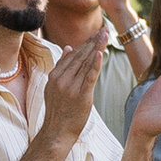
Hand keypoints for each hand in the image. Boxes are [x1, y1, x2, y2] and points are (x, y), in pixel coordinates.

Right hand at [39, 35, 110, 150]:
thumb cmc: (58, 110)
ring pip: (86, 63)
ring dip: (97, 47)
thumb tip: (68, 47)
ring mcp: (71, 87)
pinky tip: (101, 53)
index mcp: (55, 75)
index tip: (97, 32)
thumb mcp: (53, 86)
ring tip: (106, 35)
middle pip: (81, 56)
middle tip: (105, 28)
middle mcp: (62, 79)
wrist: (56, 132)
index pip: (74, 54)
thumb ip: (61, 66)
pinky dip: (95, 64)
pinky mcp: (82, 96)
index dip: (86, 42)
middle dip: (94, 41)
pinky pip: (89, 77)